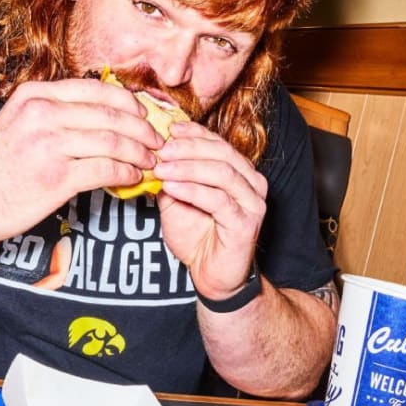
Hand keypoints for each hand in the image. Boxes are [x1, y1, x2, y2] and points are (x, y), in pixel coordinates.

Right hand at [0, 78, 163, 243]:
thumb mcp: (19, 122)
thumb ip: (56, 112)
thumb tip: (104, 112)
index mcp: (36, 96)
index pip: (97, 89)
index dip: (129, 102)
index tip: (144, 116)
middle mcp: (42, 114)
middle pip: (110, 113)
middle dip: (142, 128)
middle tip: (157, 141)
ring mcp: (49, 145)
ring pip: (112, 140)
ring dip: (139, 152)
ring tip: (150, 161)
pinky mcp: (56, 177)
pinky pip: (106, 170)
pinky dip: (126, 173)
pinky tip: (133, 178)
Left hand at [153, 121, 267, 298]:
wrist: (211, 275)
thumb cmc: (198, 237)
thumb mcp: (177, 200)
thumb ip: (171, 176)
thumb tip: (153, 153)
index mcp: (239, 172)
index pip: (217, 143)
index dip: (193, 133)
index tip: (168, 129)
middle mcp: (251, 183)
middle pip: (221, 153)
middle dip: (187, 148)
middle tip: (160, 149)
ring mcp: (252, 203)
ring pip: (221, 173)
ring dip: (188, 167)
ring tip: (161, 168)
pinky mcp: (246, 223)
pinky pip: (218, 200)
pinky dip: (193, 190)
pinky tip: (171, 186)